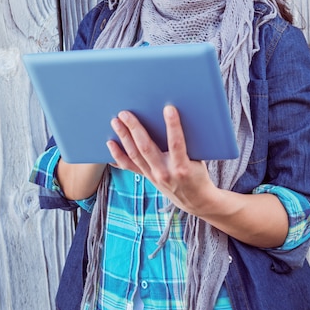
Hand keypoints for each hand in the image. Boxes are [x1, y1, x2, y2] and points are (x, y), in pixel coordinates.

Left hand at [107, 105, 288, 246]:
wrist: (196, 201)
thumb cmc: (199, 174)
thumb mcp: (199, 159)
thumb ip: (188, 143)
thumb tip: (175, 118)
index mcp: (182, 167)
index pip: (176, 143)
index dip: (173, 126)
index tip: (169, 108)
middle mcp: (165, 173)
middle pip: (146, 148)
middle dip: (135, 129)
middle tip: (125, 113)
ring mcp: (154, 176)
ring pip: (135, 155)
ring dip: (124, 137)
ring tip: (116, 122)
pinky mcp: (148, 178)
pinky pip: (130, 166)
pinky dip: (118, 155)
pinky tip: (110, 143)